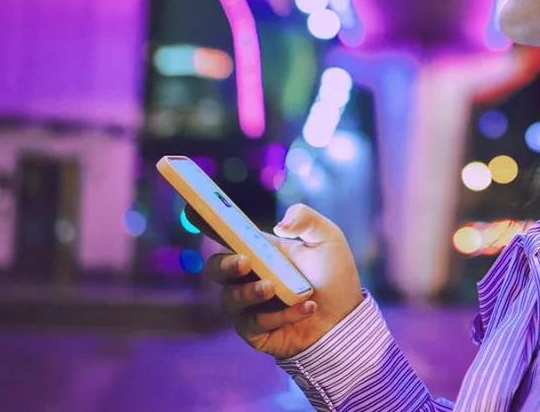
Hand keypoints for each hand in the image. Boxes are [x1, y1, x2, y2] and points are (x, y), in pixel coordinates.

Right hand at [198, 203, 364, 358]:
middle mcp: (248, 276)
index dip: (205, 220)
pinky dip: (280, 315)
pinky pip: (253, 324)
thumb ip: (307, 220)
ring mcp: (249, 305)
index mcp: (258, 250)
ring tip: (275, 288)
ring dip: (252, 293)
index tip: (193, 207)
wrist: (346, 318)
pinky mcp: (255, 331)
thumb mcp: (328, 239)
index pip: (226, 233)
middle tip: (245, 261)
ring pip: (231, 298)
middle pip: (215, 268)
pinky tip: (306, 308)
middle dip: (225, 264)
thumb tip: (281, 224)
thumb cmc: (333, 276)